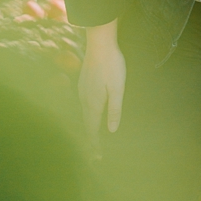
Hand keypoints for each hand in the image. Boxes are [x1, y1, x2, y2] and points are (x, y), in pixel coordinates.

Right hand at [78, 21, 125, 151]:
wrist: (100, 43)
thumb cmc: (112, 66)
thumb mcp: (118, 89)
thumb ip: (114, 110)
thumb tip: (111, 130)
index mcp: (93, 102)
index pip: (93, 128)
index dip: (95, 144)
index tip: (97, 157)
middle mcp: (84, 98)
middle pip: (86, 123)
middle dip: (90, 139)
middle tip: (95, 154)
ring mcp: (82, 89)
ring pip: (84, 113)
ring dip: (88, 127)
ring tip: (93, 137)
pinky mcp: (84, 82)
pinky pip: (84, 104)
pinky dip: (88, 115)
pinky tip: (91, 113)